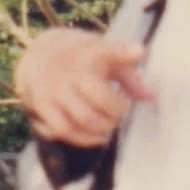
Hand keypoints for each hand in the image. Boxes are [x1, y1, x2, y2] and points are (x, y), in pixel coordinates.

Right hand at [15, 27, 154, 146]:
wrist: (40, 54)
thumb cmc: (82, 57)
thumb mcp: (106, 56)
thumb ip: (129, 76)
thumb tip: (150, 98)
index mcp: (88, 54)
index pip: (109, 51)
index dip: (126, 54)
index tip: (139, 54)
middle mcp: (68, 72)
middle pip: (99, 101)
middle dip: (115, 115)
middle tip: (120, 112)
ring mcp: (53, 90)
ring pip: (81, 121)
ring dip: (101, 130)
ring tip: (108, 124)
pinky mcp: (41, 106)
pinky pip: (62, 131)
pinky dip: (82, 138)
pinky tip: (94, 134)